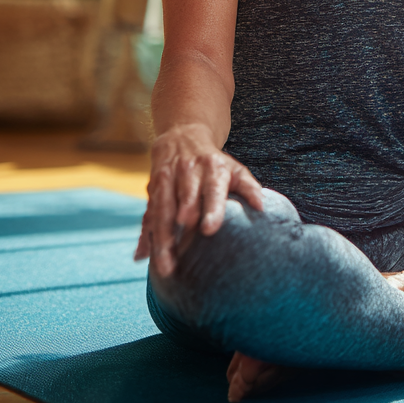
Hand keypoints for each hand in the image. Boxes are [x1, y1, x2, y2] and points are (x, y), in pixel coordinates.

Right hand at [134, 122, 265, 275]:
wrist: (182, 136)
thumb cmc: (214, 162)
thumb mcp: (234, 169)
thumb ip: (248, 187)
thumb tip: (262, 207)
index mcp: (212, 168)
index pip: (213, 190)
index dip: (211, 209)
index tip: (210, 229)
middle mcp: (188, 172)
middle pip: (182, 203)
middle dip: (179, 228)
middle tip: (177, 258)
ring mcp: (167, 179)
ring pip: (161, 211)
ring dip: (160, 239)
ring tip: (164, 266)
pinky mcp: (152, 188)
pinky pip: (148, 213)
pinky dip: (145, 235)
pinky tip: (142, 256)